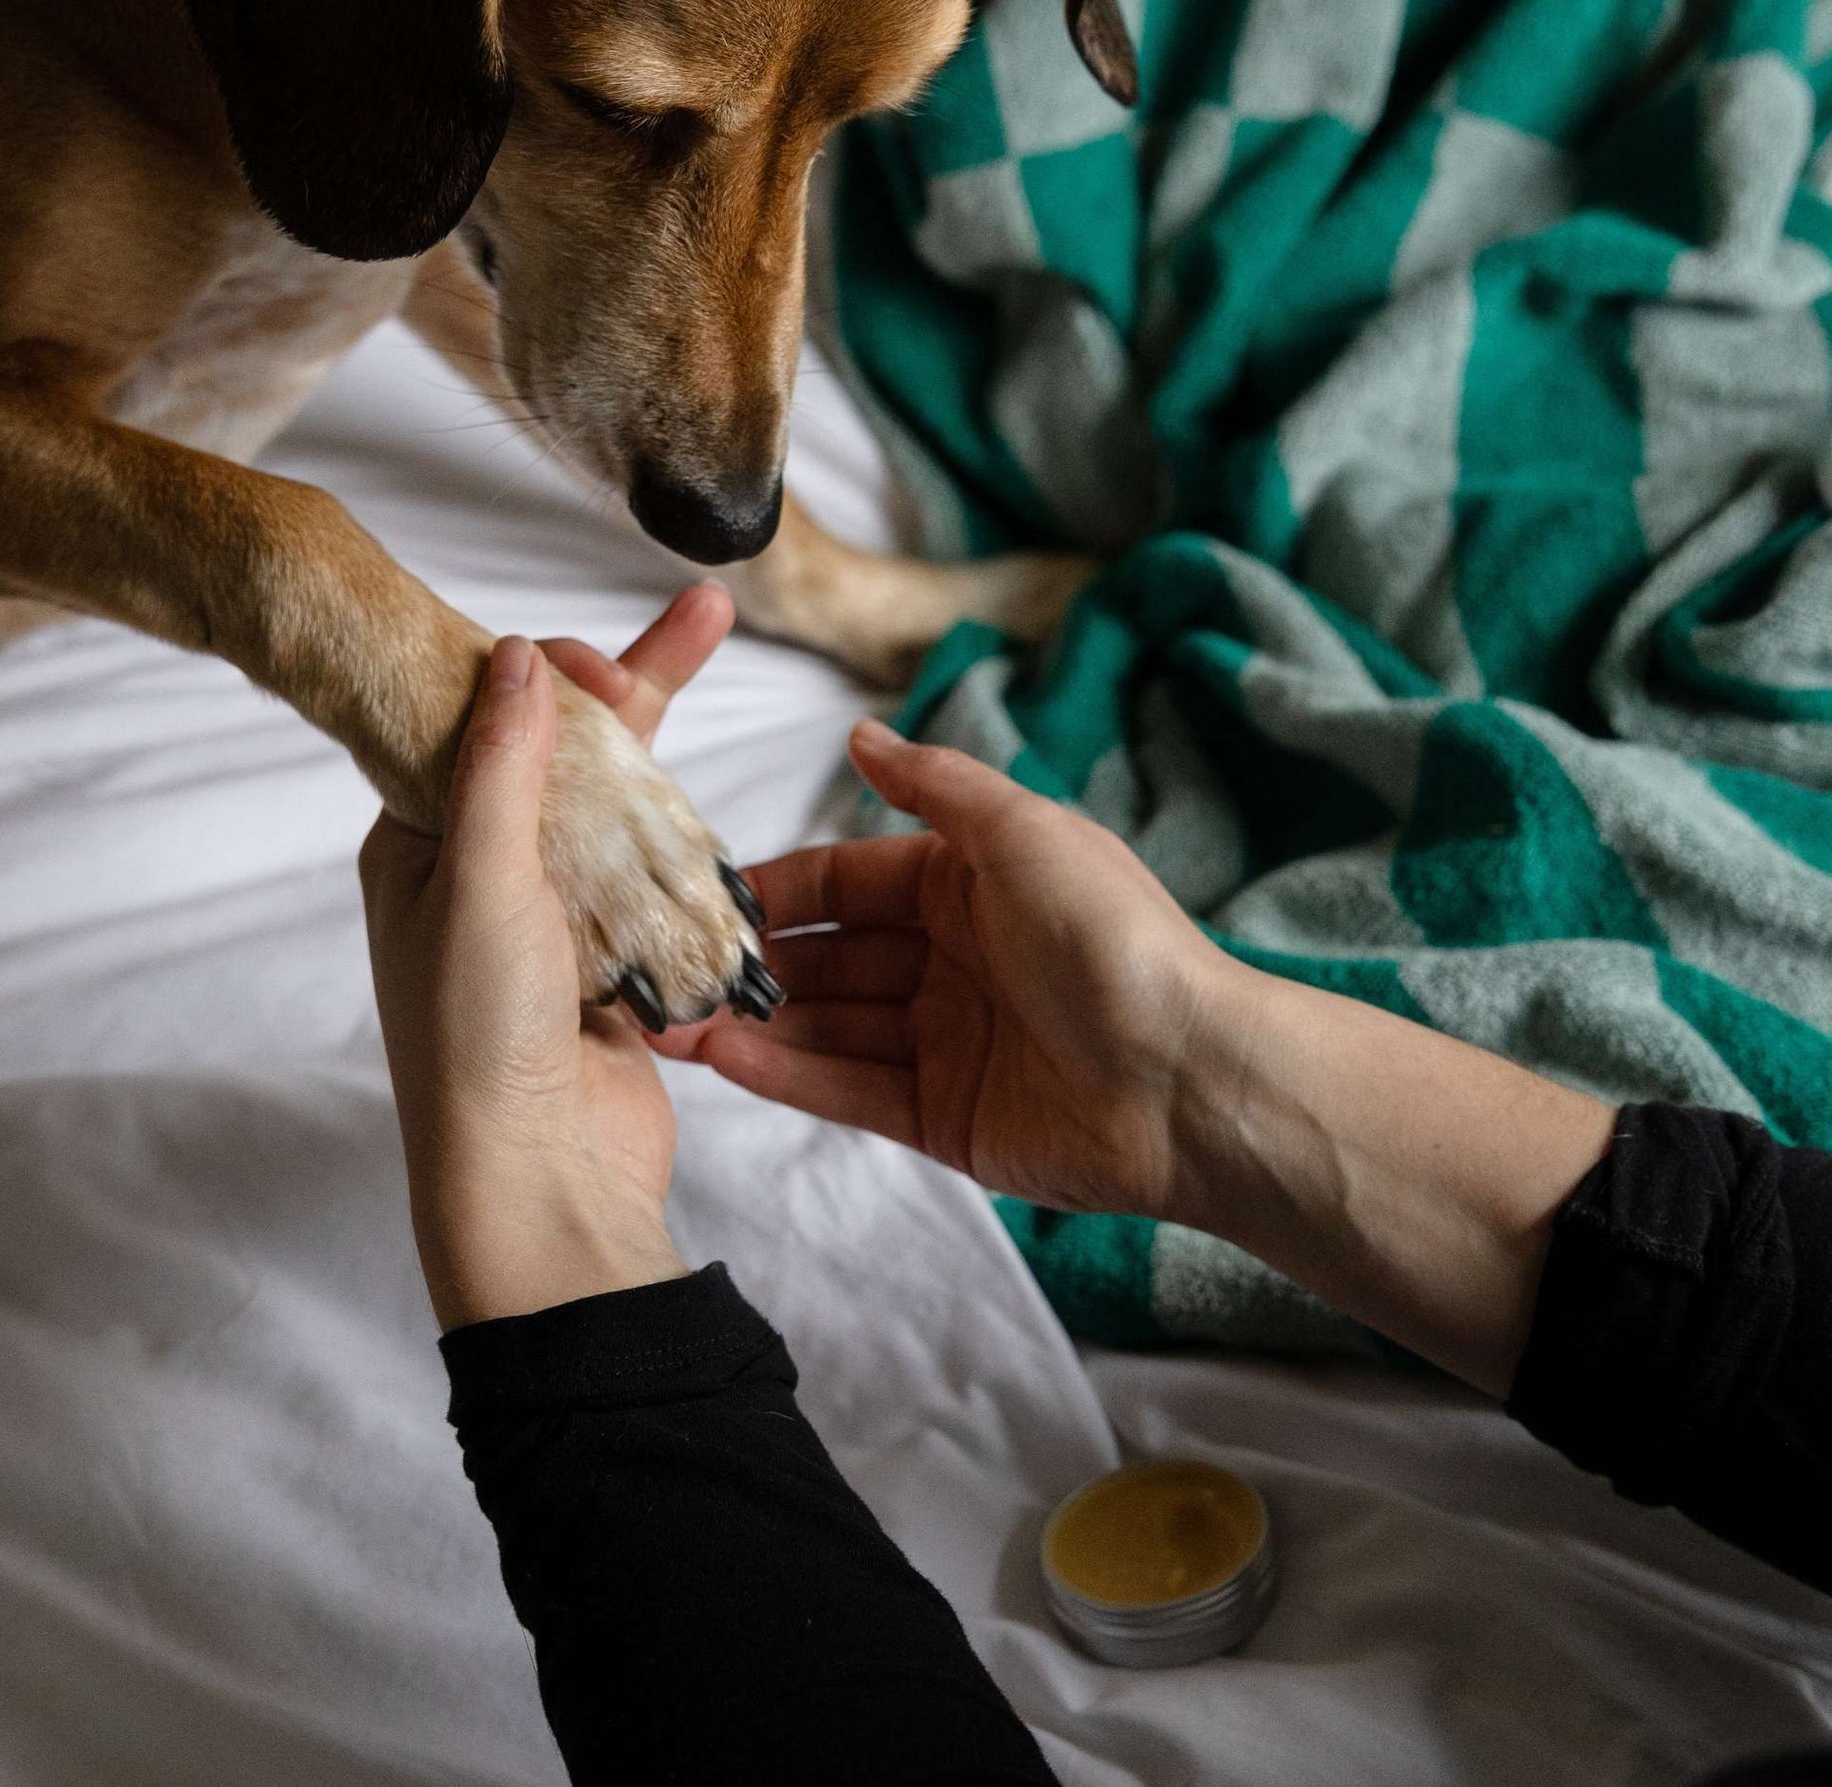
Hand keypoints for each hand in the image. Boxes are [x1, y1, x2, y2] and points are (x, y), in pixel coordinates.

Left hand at [360, 586, 732, 1329]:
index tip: (599, 653)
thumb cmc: (481, 1035)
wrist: (541, 1180)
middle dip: (630, 686)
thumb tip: (513, 652)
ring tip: (707, 664)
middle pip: (563, 752)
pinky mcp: (610, 959)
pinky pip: (652, 876)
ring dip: (662, 757)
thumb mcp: (480, 882)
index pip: (480, 721)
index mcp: (420, 844)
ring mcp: (550, 916)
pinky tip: (718, 806)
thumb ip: (500, 765)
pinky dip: (686, 841)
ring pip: (616, 808)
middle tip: (702, 616)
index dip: (543, 675)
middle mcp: (481, 872)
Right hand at [658, 719, 1615, 1395]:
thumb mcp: (1020, 830)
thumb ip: (934, 784)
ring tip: (666, 1023)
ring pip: (827, 1026)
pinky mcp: (941, 1117)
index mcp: (968, 885)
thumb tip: (860, 734)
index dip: (781, 886)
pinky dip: (785, 1074)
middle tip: (664, 969)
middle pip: (829, 956)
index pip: (849, 878)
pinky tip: (720, 1059)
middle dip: (753, 963)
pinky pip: (848, 1090)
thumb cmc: (1107, 936)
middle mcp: (950, 960)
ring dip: (751, 1024)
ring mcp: (943, 1042)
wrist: (1185, 1078)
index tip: (705, 895)